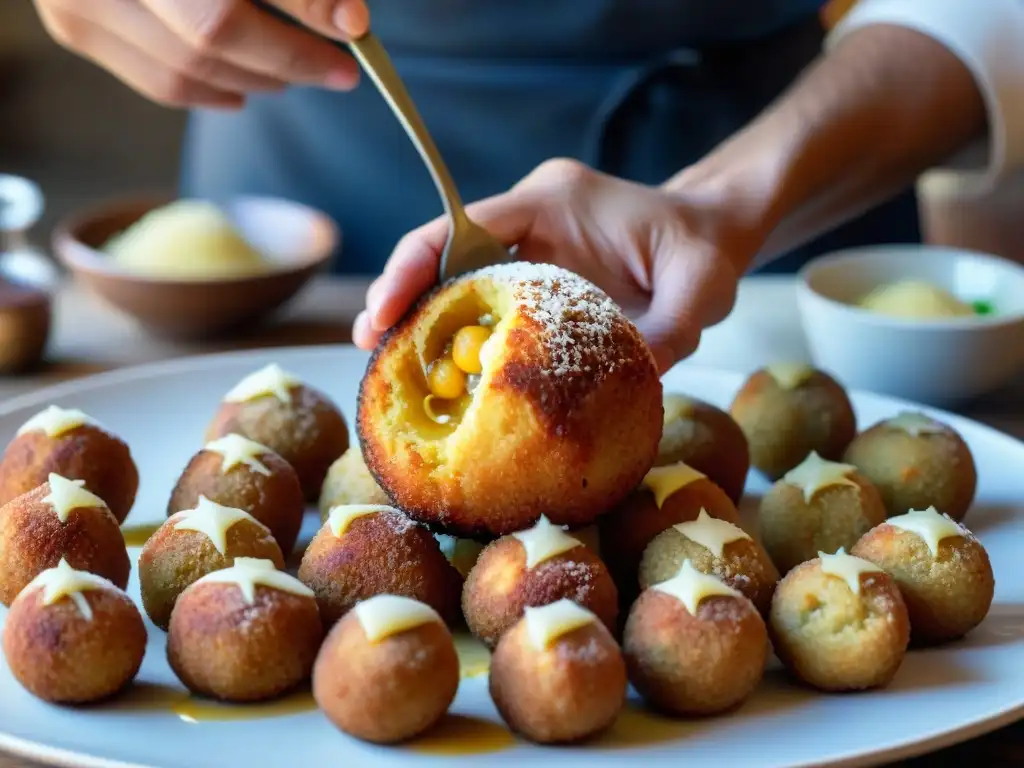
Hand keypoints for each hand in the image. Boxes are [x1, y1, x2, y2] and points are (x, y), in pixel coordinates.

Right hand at [32, 0, 369, 107]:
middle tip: (332, 67)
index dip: (304, 20)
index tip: (354, 35)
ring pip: (185, 70)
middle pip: (211, 38)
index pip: (230, 6)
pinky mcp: (74, 24)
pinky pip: (158, 81)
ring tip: (290, 72)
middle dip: (286, 59)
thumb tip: (349, 21)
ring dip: (253, 79)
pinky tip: (243, 86)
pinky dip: (210, 90)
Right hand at [354, 159, 763, 372]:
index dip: (416, 264)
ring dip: (423, 323)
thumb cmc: (703, 247)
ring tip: (390, 371)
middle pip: (445, 253)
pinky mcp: (535, 284)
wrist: (711, 236)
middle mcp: (530, 222)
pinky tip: (446, 382)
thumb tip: (627, 384)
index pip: (466, 225)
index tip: (385, 308)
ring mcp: (529, 252)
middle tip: (370, 347)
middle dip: (403, 297)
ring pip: (458, 282)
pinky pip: (485, 308)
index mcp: (553, 201)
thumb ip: (667, 331)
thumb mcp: (698, 286)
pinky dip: (461, 340)